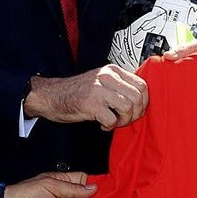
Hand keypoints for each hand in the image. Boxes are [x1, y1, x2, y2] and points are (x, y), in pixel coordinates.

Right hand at [24, 65, 146, 130]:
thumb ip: (119, 86)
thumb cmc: (75, 91)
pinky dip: (109, 126)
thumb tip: (140, 99)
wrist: (52, 95)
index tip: (137, 110)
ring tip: (114, 122)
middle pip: (138, 97)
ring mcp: (98, 90)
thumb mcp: (101, 81)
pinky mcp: (90, 104)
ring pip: (128, 107)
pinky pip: (111, 119)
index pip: (142, 84)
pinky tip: (102, 125)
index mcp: (112, 71)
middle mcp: (107, 77)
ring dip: (123, 120)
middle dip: (135, 113)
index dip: (144, 101)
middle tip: (125, 119)